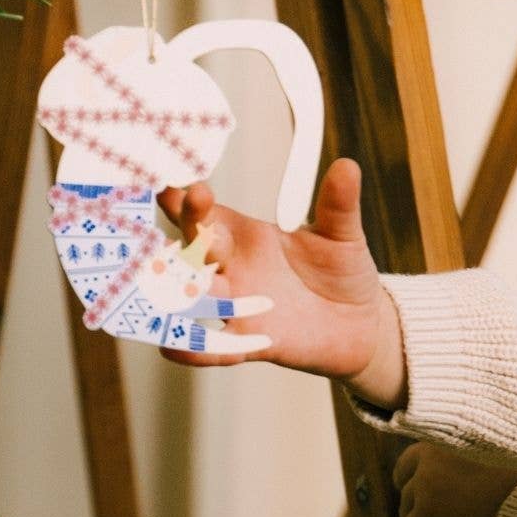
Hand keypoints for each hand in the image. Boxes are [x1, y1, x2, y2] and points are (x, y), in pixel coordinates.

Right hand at [157, 157, 406, 403]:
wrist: (358, 324)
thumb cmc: (342, 273)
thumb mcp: (342, 235)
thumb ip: (338, 204)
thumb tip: (348, 166)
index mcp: (245, 237)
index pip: (208, 215)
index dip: (189, 201)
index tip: (180, 184)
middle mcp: (231, 270)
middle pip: (194, 248)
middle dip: (187, 229)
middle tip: (179, 209)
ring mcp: (236, 306)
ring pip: (196, 295)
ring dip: (176, 286)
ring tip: (159, 276)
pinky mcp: (249, 342)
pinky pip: (214, 348)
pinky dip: (193, 350)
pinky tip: (173, 347)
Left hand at [392, 442, 516, 516]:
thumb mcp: (505, 454)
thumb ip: (480, 452)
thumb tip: (464, 463)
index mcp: (452, 434)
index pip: (421, 450)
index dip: (426, 470)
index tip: (438, 487)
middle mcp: (434, 453)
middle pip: (403, 474)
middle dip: (414, 493)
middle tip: (433, 511)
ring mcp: (427, 484)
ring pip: (405, 507)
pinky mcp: (427, 515)